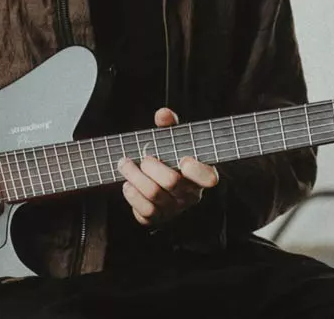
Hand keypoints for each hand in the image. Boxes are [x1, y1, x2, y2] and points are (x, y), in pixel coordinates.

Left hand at [117, 107, 219, 226]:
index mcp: (200, 175)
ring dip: (135, 177)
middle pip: (172, 182)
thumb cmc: (169, 158)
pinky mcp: (157, 218)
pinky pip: (144, 211)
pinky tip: (127, 184)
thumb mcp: (173, 141)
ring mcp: (173, 209)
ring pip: (154, 196)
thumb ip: (170, 126)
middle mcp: (189, 195)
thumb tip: (163, 114)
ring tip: (125, 164)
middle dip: (152, 167)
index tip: (184, 159)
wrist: (157, 184)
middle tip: (144, 158)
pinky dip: (132, 196)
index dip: (197, 170)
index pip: (209, 178)